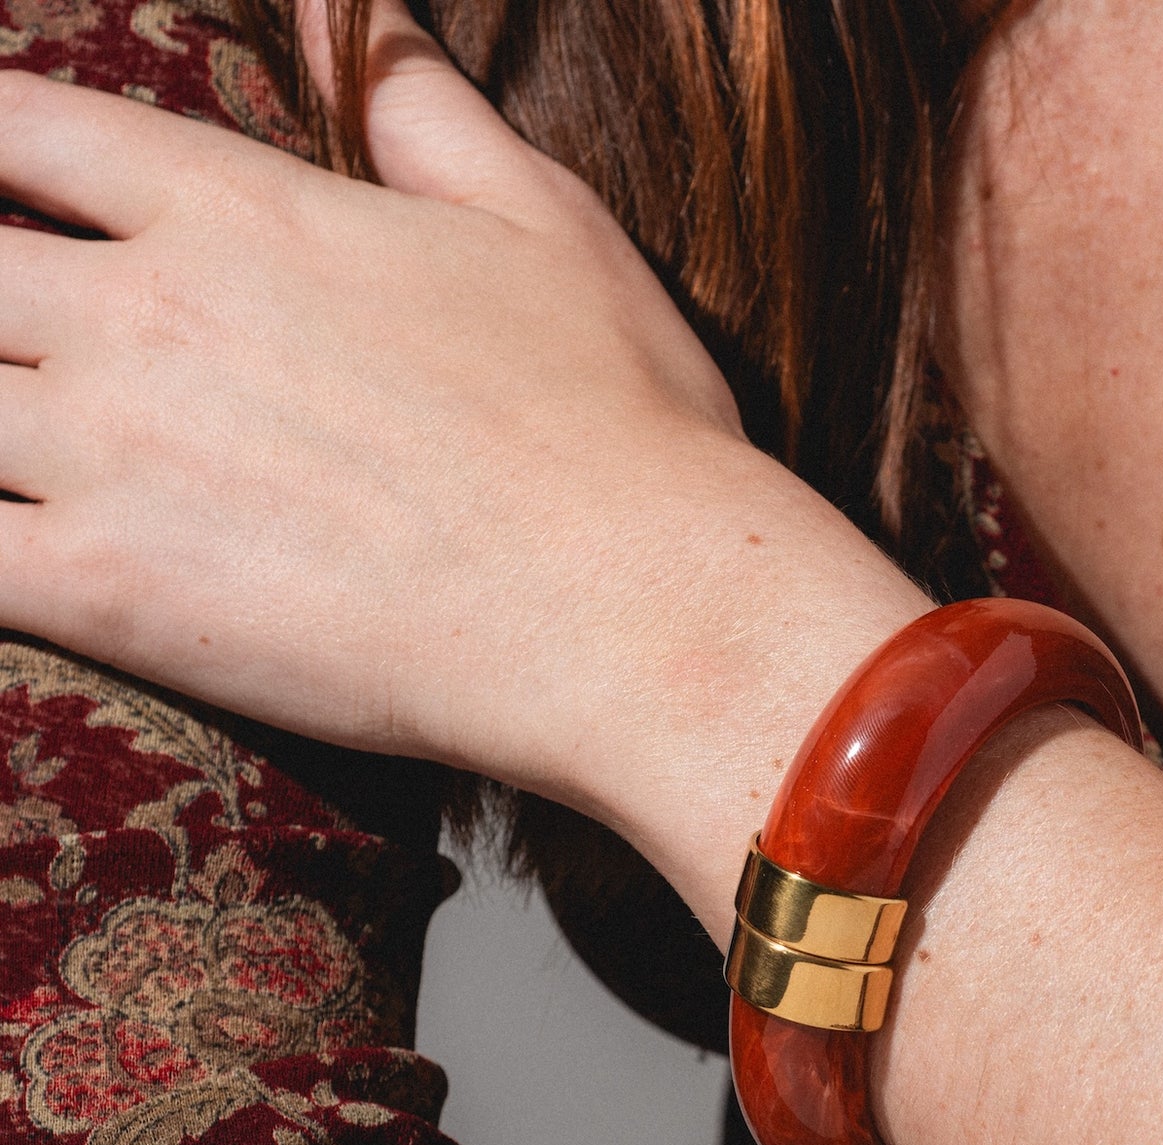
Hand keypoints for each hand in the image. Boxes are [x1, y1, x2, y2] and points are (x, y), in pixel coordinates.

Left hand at [0, 2, 922, 920]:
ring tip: (11, 447)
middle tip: (15, 353)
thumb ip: (428, 110)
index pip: (23, 129)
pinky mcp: (113, 592)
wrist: (642, 609)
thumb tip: (361, 10)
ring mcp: (113, 452)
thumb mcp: (545, 223)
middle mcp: (146, 311)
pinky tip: (5, 550)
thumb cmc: (621, 426)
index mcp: (236, 209)